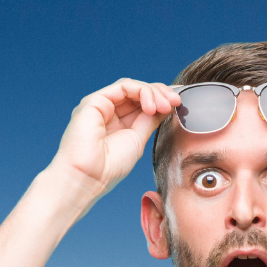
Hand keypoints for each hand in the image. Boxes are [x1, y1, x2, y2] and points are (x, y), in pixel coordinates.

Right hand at [48, 79, 179, 205]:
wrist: (87, 179)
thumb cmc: (107, 169)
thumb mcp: (137, 140)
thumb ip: (149, 121)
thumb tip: (165, 106)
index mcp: (117, 123)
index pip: (142, 103)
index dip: (161, 100)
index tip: (179, 105)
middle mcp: (107, 112)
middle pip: (139, 92)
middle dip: (161, 94)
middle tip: (176, 102)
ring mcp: (100, 105)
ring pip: (132, 87)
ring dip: (153, 93)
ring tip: (165, 105)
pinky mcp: (94, 101)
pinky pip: (124, 87)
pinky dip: (142, 92)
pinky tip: (151, 106)